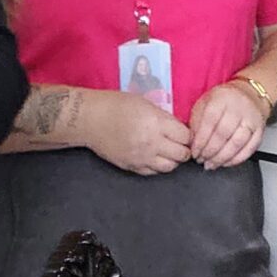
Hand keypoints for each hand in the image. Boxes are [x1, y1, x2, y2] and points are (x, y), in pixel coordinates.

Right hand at [77, 88, 191, 175]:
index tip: (183, 133)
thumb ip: (163, 118)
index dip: (187, 134)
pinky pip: (153, 172)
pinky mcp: (131, 166)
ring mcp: (142, 157)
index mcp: (156, 123)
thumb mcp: (144, 104)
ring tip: (167, 152)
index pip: (186, 136)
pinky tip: (153, 157)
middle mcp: (152, 143)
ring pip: (170, 167)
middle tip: (179, 143)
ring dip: (172, 159)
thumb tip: (178, 129)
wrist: (89, 119)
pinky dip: (157, 166)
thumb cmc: (115, 105)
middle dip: (184, 149)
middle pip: (182, 154)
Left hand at [188, 80, 270, 169]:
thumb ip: (197, 121)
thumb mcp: (205, 103)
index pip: (209, 122)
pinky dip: (237, 159)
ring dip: (223, 157)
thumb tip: (191, 141)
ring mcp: (251, 119)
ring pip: (237, 143)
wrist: (249, 94)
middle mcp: (238, 108)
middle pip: (223, 134)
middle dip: (210, 151)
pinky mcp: (260, 130)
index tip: (195, 152)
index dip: (200, 141)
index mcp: (221, 98)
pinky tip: (227, 162)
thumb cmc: (224, 100)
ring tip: (212, 164)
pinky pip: (250, 148)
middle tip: (202, 160)